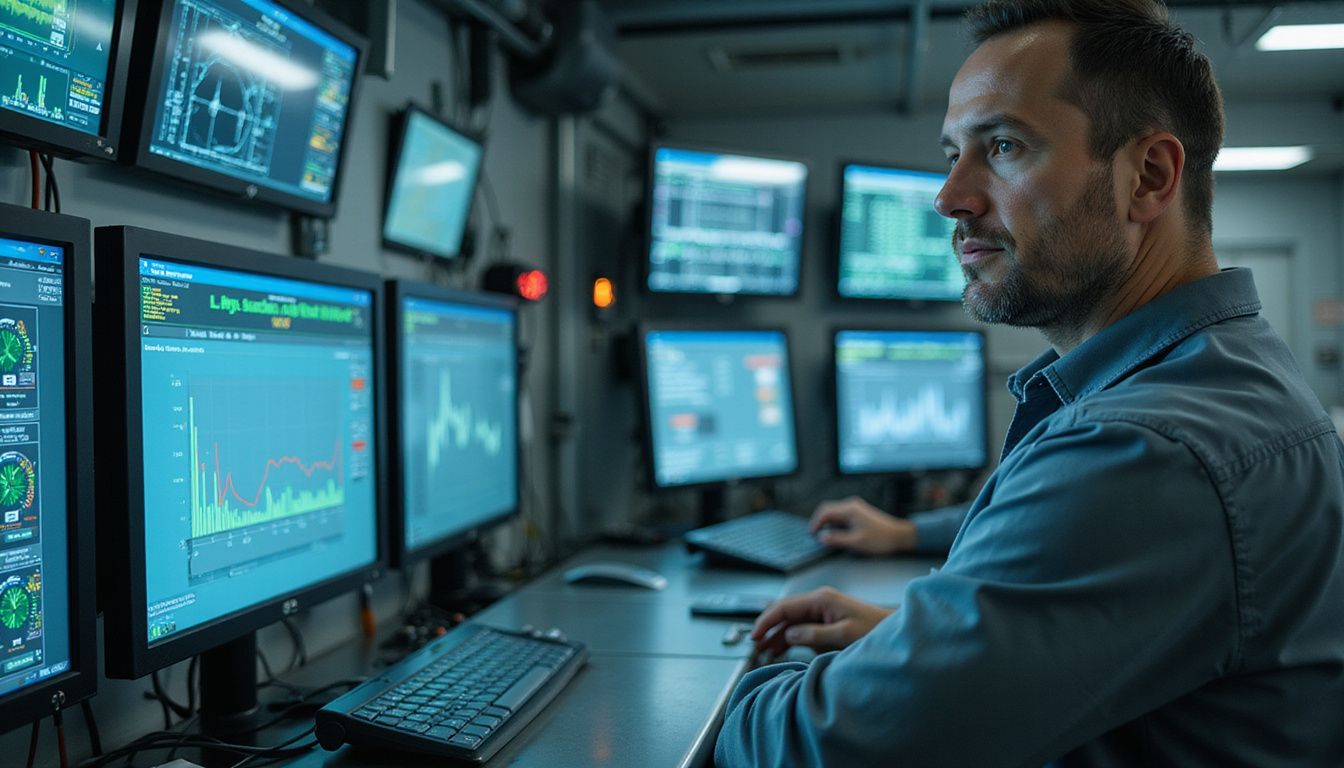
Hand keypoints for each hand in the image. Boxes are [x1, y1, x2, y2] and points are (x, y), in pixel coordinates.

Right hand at [751, 587, 892, 657]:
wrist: (895, 632)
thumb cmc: (875, 630)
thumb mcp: (845, 634)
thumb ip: (815, 634)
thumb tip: (790, 634)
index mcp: (821, 599)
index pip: (785, 607)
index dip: (766, 620)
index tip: (755, 635)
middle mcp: (819, 602)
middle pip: (784, 612)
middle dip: (768, 627)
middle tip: (755, 645)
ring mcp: (822, 611)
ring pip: (790, 621)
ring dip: (776, 635)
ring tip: (764, 651)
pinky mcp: (826, 621)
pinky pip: (801, 628)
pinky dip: (788, 638)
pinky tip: (780, 649)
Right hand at [810, 496, 916, 554]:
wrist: (898, 536)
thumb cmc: (880, 539)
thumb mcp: (856, 542)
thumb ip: (837, 539)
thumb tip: (821, 538)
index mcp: (849, 509)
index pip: (825, 512)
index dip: (816, 522)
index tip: (812, 534)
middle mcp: (851, 505)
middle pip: (828, 509)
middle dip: (819, 521)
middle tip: (815, 534)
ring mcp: (855, 507)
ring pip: (834, 512)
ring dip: (827, 522)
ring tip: (825, 535)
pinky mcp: (858, 512)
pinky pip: (841, 515)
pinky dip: (835, 522)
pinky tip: (836, 532)